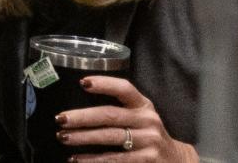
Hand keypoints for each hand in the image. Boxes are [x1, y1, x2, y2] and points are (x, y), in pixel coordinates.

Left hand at [56, 76, 197, 161]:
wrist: (177, 161)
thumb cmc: (149, 135)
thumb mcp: (141, 117)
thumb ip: (120, 109)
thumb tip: (79, 109)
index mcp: (143, 105)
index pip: (124, 89)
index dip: (104, 84)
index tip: (83, 82)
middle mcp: (147, 121)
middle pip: (110, 115)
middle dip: (82, 117)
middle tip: (60, 119)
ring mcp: (149, 141)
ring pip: (110, 137)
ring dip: (83, 138)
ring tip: (63, 137)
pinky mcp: (147, 160)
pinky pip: (115, 159)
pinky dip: (93, 160)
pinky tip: (77, 159)